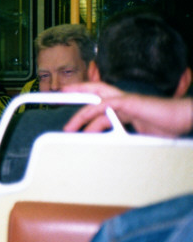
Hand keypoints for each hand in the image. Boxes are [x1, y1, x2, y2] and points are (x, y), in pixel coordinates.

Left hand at [63, 83, 192, 136]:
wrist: (185, 118)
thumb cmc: (167, 126)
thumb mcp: (140, 136)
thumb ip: (124, 139)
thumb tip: (111, 150)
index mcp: (125, 107)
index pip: (100, 104)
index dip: (85, 106)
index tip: (71, 113)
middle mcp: (123, 101)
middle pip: (95, 91)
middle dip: (78, 90)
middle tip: (61, 92)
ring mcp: (126, 100)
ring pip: (96, 102)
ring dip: (80, 115)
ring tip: (68, 128)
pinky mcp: (131, 102)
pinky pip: (107, 105)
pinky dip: (94, 112)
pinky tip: (86, 119)